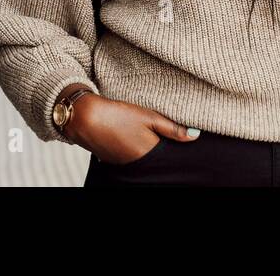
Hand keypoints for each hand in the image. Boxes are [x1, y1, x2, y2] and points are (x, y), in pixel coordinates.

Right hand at [65, 93, 200, 164]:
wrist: (84, 118)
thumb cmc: (117, 115)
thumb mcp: (148, 116)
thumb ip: (172, 128)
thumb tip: (195, 136)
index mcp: (149, 154)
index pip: (170, 156)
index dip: (176, 147)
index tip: (181, 137)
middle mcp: (137, 164)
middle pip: (157, 159)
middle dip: (163, 149)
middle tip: (164, 134)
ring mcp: (124, 164)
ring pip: (144, 159)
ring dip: (148, 149)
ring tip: (145, 133)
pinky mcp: (113, 160)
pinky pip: (131, 158)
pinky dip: (135, 149)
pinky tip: (131, 136)